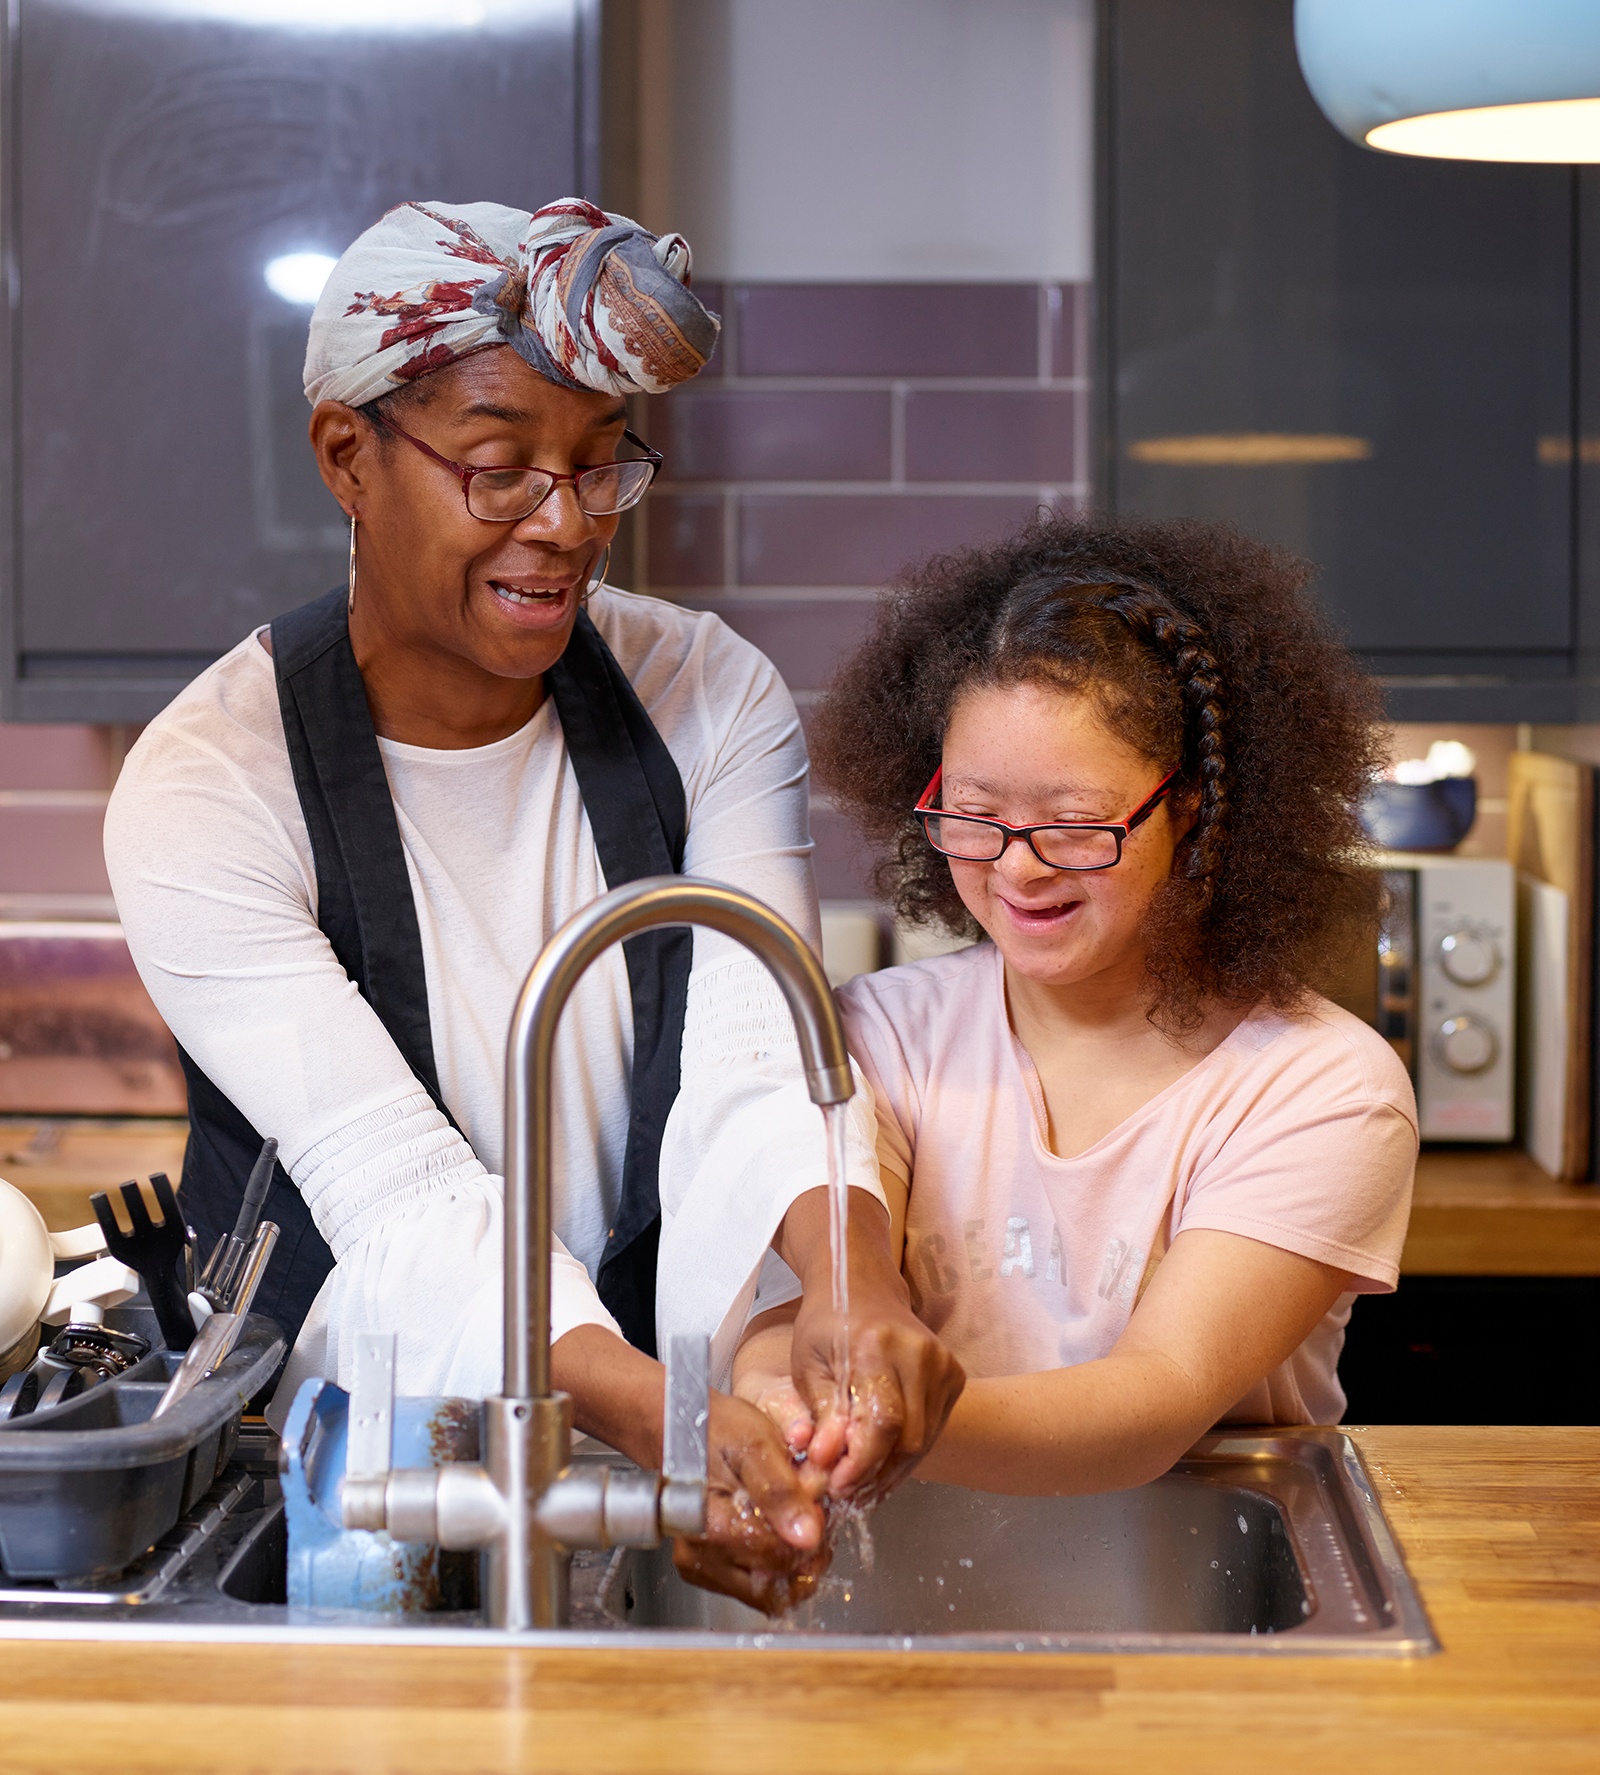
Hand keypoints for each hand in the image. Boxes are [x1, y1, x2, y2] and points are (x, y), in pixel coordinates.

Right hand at [552, 1324, 828, 1614]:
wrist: (677, 1428)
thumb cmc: (714, 1430)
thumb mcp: (757, 1445)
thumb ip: (781, 1492)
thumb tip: (807, 1537)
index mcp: (713, 1526)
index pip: (782, 1557)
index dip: (810, 1533)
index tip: (814, 1505)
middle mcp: (701, 1555)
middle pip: (774, 1582)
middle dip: (802, 1552)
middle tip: (807, 1514)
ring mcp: (699, 1566)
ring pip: (764, 1592)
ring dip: (789, 1564)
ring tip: (791, 1522)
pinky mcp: (703, 1570)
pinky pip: (749, 1586)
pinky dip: (770, 1567)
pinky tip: (773, 1533)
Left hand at [773, 1188, 964, 1501]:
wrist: (862, 1287)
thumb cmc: (826, 1325)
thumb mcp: (808, 1366)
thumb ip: (821, 1414)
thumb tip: (825, 1462)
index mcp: (877, 1345)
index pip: (883, 1421)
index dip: (862, 1463)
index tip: (838, 1486)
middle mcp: (919, 1352)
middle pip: (910, 1437)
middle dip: (877, 1474)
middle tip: (848, 1492)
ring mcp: (943, 1362)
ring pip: (925, 1440)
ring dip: (892, 1470)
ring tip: (861, 1483)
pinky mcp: (955, 1375)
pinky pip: (933, 1429)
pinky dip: (908, 1452)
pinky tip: (882, 1461)